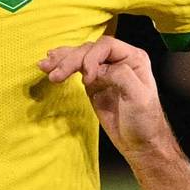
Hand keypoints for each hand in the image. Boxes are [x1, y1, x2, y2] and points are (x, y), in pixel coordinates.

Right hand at [40, 37, 171, 156]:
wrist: (140, 144)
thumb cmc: (145, 121)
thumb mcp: (139, 97)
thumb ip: (121, 76)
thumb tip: (98, 69)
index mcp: (133, 58)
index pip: (106, 46)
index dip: (92, 57)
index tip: (86, 79)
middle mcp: (118, 60)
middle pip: (89, 50)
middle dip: (70, 59)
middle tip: (55, 74)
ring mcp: (104, 71)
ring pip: (80, 57)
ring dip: (62, 60)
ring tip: (45, 66)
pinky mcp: (93, 83)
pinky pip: (76, 69)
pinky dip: (63, 67)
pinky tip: (50, 65)